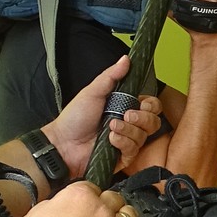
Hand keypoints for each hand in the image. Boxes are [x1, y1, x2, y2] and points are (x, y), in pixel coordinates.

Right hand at [0, 183, 147, 216]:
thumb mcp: (37, 214)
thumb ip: (58, 203)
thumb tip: (66, 204)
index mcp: (79, 196)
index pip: (93, 188)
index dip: (88, 199)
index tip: (85, 208)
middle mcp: (99, 211)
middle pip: (113, 199)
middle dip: (105, 207)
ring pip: (129, 214)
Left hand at [39, 56, 165, 173]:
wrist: (62, 143)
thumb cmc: (74, 118)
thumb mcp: (93, 92)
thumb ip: (111, 76)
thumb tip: (125, 59)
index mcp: (125, 107)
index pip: (152, 106)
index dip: (152, 105)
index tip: (143, 103)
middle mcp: (129, 124)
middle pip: (153, 122)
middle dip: (142, 118)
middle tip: (127, 115)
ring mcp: (126, 141)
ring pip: (143, 136)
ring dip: (127, 130)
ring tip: (110, 127)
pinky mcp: (122, 157)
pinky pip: (133, 150)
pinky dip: (122, 143)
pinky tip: (110, 140)